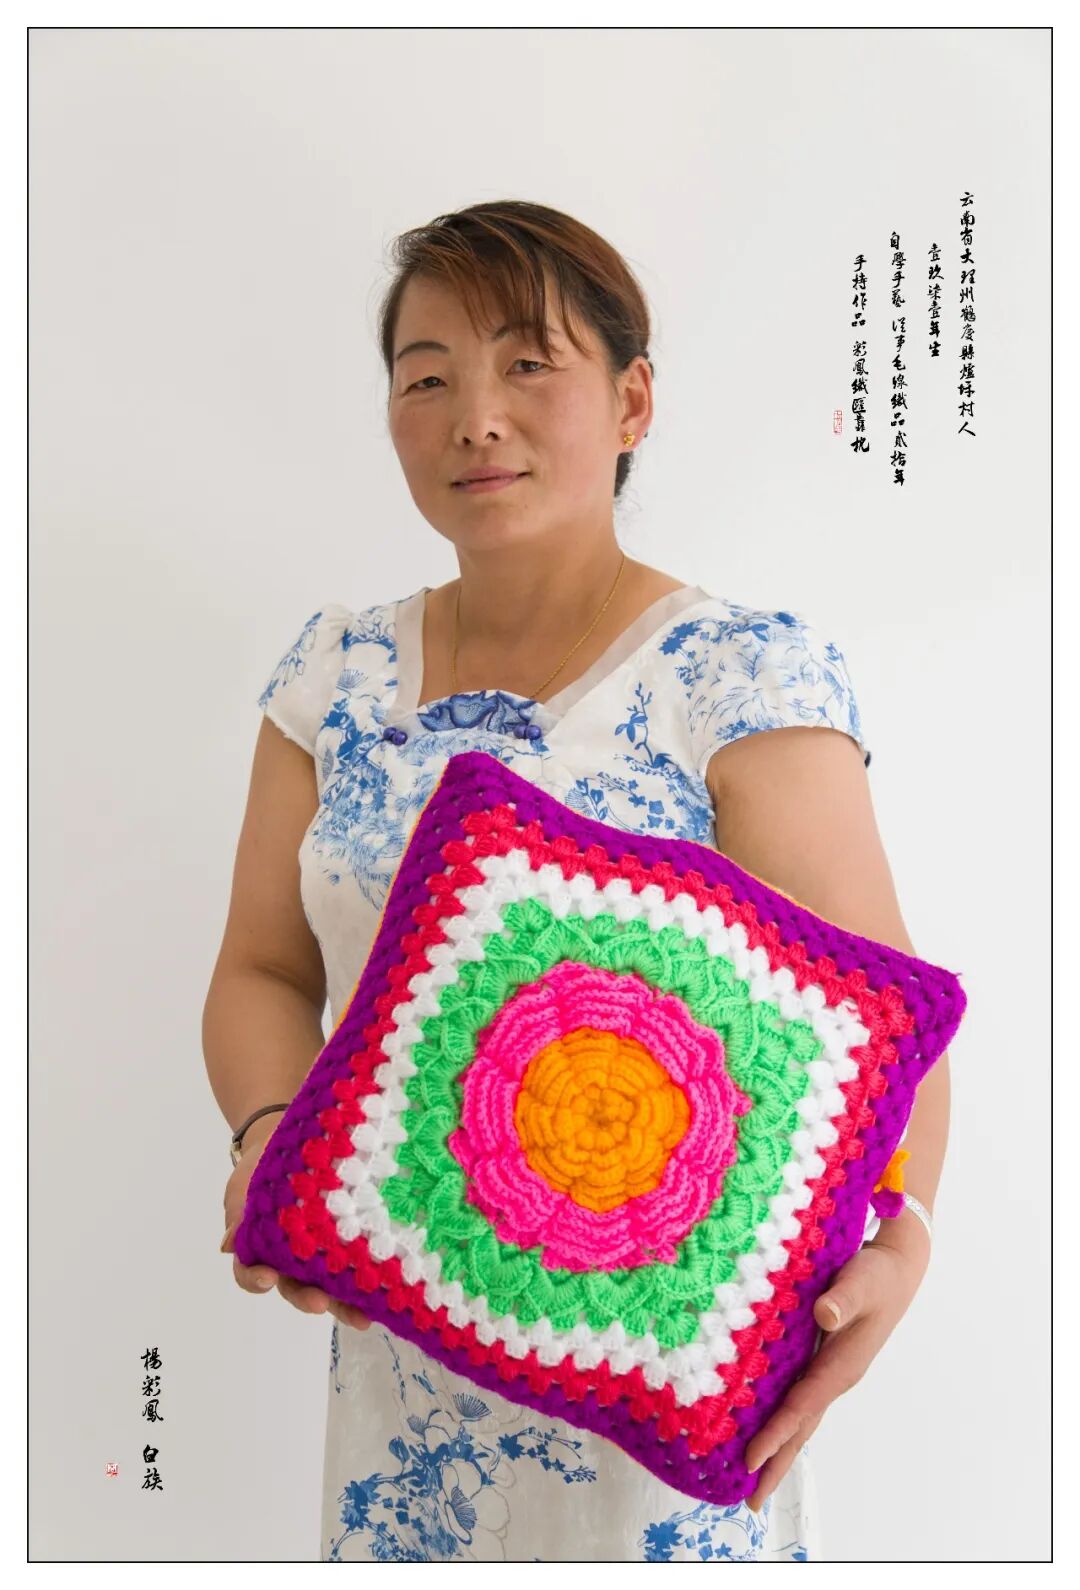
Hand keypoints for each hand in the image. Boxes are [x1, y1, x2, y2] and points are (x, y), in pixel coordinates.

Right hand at [219, 1118, 371, 1332]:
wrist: (293, 1139)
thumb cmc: (262, 1167)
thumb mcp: (244, 1186)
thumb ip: (239, 1215)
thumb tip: (228, 1245)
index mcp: (262, 1247)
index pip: (251, 1272)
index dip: (256, 1280)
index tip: (267, 1278)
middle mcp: (293, 1257)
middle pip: (297, 1287)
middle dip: (309, 1298)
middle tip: (320, 1303)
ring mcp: (323, 1249)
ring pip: (332, 1283)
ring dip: (347, 1301)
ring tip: (365, 1313)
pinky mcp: (349, 1235)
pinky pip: (359, 1257)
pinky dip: (372, 1272)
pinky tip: (390, 1282)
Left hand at [742, 1225, 930, 1512]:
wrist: (897, 1271)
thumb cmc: (875, 1275)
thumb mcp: (860, 1281)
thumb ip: (842, 1298)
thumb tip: (825, 1314)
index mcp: (842, 1366)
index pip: (801, 1407)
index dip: (775, 1433)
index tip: (750, 1459)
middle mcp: (836, 1378)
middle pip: (802, 1428)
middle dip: (776, 1463)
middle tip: (749, 1503)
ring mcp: (832, 1374)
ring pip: (800, 1419)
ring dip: (779, 1449)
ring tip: (754, 1480)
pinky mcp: (825, 1362)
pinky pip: (799, 1401)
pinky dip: (782, 1422)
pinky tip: (764, 1429)